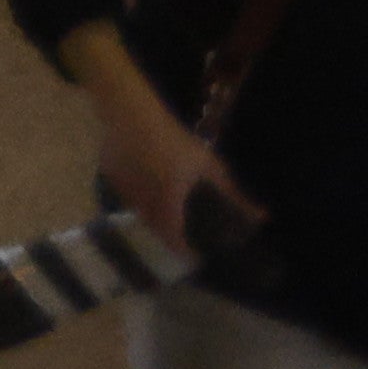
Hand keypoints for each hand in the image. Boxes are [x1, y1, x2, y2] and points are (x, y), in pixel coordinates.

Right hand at [96, 68, 258, 248]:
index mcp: (166, 204)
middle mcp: (141, 204)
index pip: (173, 238)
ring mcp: (121, 191)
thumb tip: (261, 217)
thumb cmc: (173, 139)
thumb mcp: (208, 165)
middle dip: (167, 232)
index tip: (193, 255)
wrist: (131, 114)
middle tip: (181, 229)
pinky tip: (143, 179)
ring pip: (137, 211)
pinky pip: (123, 194)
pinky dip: (135, 194)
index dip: (183, 250)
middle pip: (154, 227)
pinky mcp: (107, 177)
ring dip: (151, 213)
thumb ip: (232, 193)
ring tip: (163, 203)